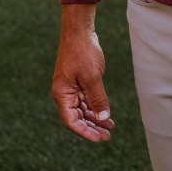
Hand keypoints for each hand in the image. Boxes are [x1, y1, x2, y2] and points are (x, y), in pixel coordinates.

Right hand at [51, 5, 114, 141]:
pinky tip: (106, 115)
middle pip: (77, 118)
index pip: (71, 121)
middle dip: (91, 128)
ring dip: (95, 119)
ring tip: (109, 128)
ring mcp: (71, 89)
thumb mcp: (92, 77)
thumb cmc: (83, 52)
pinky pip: (85, 101)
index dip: (84, 132)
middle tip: (107, 137)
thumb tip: (103, 118)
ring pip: (82, 111)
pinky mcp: (78, 83)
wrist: (80, 32)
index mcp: (62, 94)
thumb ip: (98, 99)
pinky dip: (95, 108)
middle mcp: (64, 93)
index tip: (98, 138)